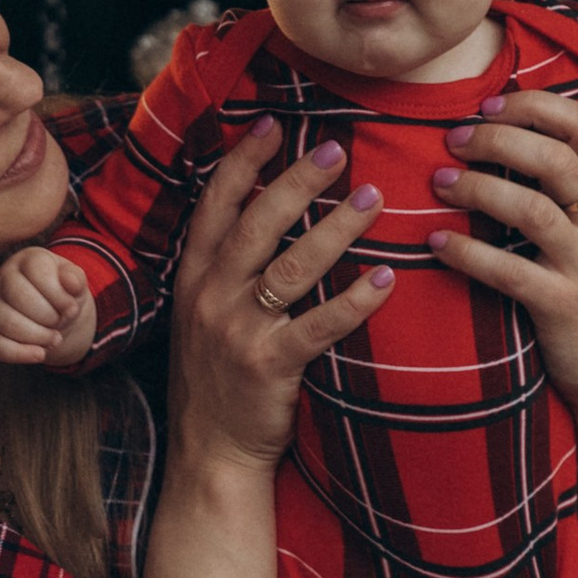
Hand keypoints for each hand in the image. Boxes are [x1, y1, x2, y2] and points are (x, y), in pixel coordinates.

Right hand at [0, 246, 96, 370]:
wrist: (54, 314)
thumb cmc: (63, 293)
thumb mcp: (75, 282)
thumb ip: (76, 279)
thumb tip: (72, 283)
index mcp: (27, 260)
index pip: (37, 272)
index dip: (58, 295)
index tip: (72, 307)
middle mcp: (2, 278)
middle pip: (19, 297)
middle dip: (48, 316)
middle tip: (61, 322)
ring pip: (7, 323)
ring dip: (38, 336)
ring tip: (55, 338)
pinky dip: (20, 354)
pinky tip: (40, 354)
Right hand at [165, 121, 390, 479]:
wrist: (210, 454)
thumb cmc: (217, 379)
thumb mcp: (202, 315)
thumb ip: (225, 267)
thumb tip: (261, 209)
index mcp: (192, 277)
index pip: (215, 205)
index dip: (243, 161)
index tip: (273, 123)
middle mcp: (210, 297)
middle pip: (256, 224)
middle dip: (297, 181)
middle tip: (336, 148)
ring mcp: (237, 332)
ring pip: (291, 267)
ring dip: (336, 228)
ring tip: (373, 197)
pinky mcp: (269, 367)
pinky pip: (319, 326)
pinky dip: (355, 300)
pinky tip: (385, 278)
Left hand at [423, 88, 577, 472]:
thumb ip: (573, 192)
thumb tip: (511, 139)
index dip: (535, 105)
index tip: (490, 105)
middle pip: (555, 158)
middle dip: (497, 140)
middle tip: (453, 141)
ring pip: (532, 208)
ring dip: (477, 188)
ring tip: (439, 183)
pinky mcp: (564, 307)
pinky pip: (509, 270)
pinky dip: (466, 253)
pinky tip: (436, 246)